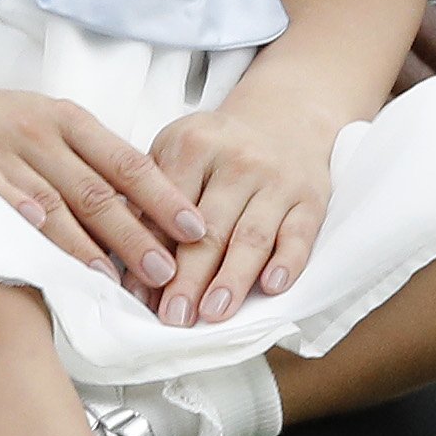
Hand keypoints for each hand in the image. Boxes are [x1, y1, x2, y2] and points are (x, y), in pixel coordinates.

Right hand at [0, 56, 208, 298]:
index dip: (163, 197)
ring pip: (49, 199)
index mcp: (68, 120)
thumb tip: (147, 215)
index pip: (127, 163)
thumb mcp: (50, 126)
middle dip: (133, 234)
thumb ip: (90, 163)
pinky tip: (34, 228)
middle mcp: (37, 132)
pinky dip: (11, 204)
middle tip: (163, 271)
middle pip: (94, 190)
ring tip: (111, 278)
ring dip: (82, 241)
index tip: (195, 229)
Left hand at [143, 96, 336, 327]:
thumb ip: (148, 203)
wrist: (283, 118)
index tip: (140, 295)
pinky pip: (301, 234)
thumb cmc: (214, 151)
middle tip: (174, 316)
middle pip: (209, 229)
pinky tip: (272, 288)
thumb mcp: (174, 155)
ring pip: (253, 236)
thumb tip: (124, 265)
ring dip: (232, 279)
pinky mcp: (311, 198)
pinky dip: (287, 262)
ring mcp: (278, 179)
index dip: (152, 254)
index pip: (167, 209)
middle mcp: (237, 159)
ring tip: (212, 314)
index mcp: (192, 145)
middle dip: (189, 277)